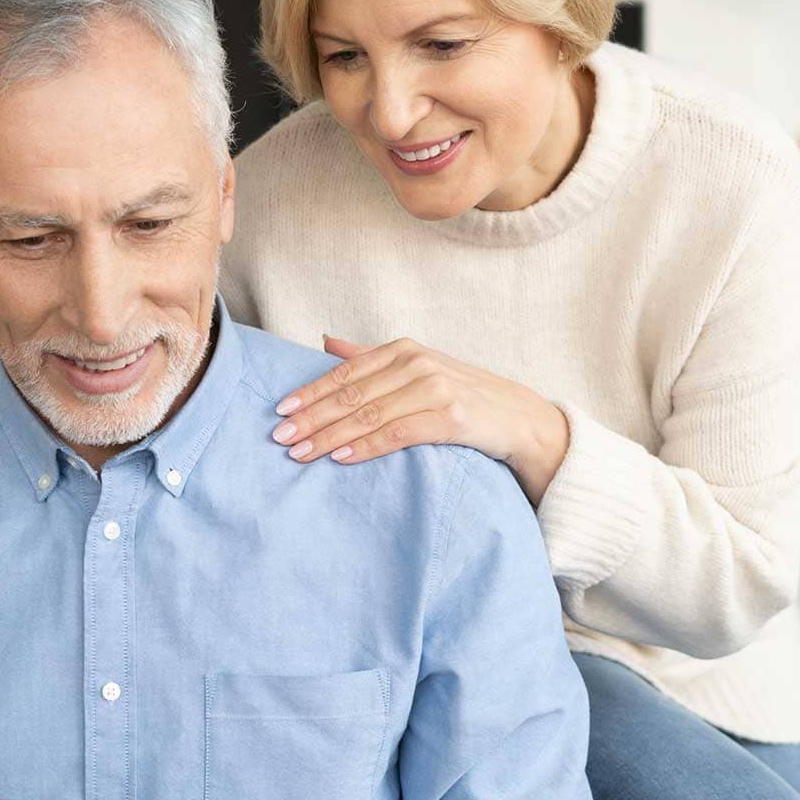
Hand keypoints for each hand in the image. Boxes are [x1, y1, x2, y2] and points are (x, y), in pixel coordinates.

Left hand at [272, 336, 570, 505]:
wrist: (520, 418)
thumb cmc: (464, 395)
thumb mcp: (418, 369)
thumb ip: (371, 357)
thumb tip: (325, 341)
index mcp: (405, 350)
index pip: (346, 371)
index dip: (310, 391)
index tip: (279, 411)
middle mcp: (418, 363)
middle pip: (352, 393)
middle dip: (312, 417)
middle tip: (279, 437)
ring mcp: (435, 389)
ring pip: (369, 414)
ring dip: (330, 436)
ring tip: (300, 453)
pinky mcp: (451, 418)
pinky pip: (397, 433)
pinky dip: (365, 446)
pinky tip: (340, 458)